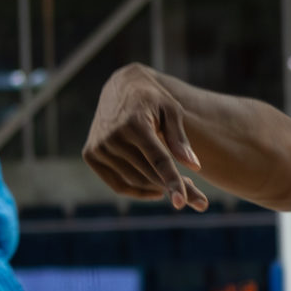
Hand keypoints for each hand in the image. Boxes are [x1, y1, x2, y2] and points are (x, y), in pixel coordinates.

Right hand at [85, 65, 207, 208]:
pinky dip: (138, 191)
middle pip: (150, 174)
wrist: (119, 87)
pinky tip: (157, 191)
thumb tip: (193, 166)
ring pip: (136, 181)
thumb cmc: (152, 98)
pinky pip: (118, 184)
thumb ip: (180, 138)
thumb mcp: (171, 110)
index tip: (182, 203)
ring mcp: (98, 147)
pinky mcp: (91, 155)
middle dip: (175, 189)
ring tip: (181, 187)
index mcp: (135, 123)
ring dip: (159, 188)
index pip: (158, 159)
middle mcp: (112, 136)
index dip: (172, 182)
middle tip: (199, 200)